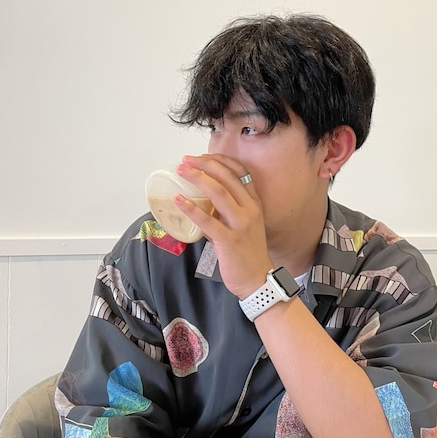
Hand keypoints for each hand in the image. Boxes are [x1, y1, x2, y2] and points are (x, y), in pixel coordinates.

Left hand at [174, 154, 272, 298]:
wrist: (258, 280)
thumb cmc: (249, 253)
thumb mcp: (245, 225)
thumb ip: (229, 211)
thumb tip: (204, 202)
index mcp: (254, 204)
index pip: (240, 172)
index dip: (220, 160)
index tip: (202, 156)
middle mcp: (249, 210)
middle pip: (226, 177)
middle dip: (204, 164)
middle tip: (185, 160)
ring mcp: (240, 224)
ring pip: (218, 192)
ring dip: (197, 178)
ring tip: (180, 171)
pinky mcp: (229, 240)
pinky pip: (207, 220)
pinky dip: (191, 208)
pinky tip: (178, 200)